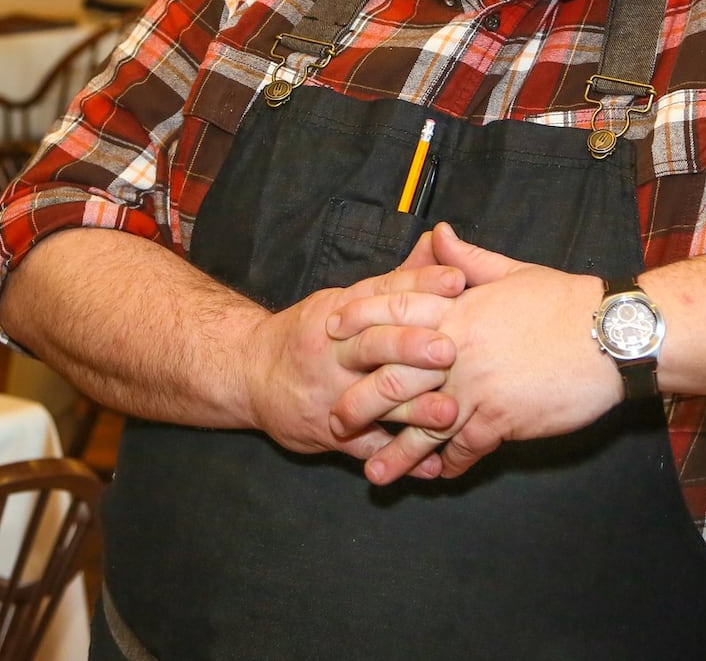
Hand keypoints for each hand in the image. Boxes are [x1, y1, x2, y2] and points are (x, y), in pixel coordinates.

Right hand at [241, 247, 465, 466]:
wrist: (248, 372)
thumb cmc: (308, 333)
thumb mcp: (342, 299)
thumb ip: (396, 280)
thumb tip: (442, 243)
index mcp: (340, 312)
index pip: (382, 294)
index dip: (419, 287)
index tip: (457, 283)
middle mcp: (334, 350)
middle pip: (372, 344)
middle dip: (411, 347)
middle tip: (448, 350)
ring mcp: (331, 393)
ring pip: (372, 400)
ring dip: (414, 409)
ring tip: (450, 414)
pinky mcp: (329, 431)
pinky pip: (365, 447)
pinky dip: (399, 457)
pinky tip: (432, 464)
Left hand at [328, 223, 620, 484]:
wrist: (610, 336)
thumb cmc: (564, 301)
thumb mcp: (512, 273)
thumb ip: (467, 261)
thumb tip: (438, 234)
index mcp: (458, 310)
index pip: (395, 310)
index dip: (360, 317)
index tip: (331, 329)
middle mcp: (458, 350)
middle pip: (394, 378)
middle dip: (361, 401)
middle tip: (335, 419)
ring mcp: (477, 388)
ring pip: (423, 427)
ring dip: (397, 455)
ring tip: (374, 476)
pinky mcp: (500, 420)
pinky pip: (465, 448)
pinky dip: (450, 463)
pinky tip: (438, 474)